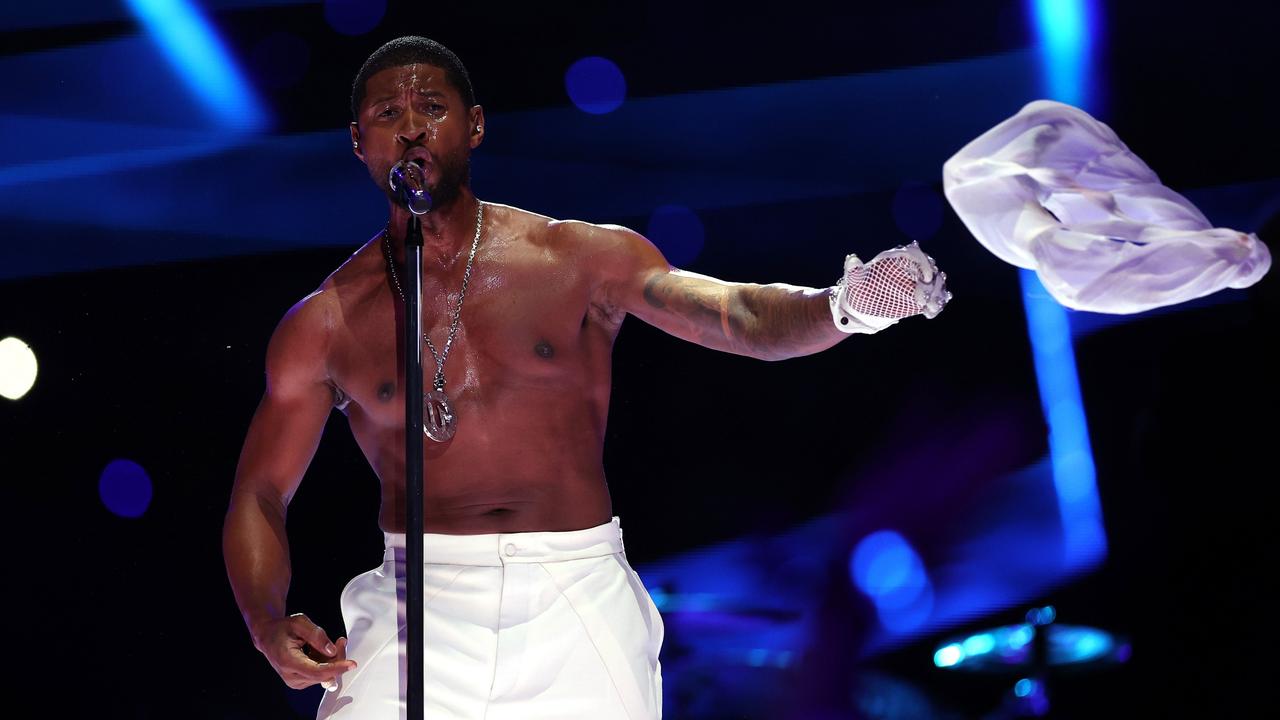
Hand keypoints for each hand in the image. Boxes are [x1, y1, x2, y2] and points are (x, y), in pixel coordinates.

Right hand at [253, 613, 356, 689]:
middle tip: (341, 641)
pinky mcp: (300, 681)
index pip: (317, 671)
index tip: (352, 664)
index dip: (337, 668)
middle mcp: (291, 676)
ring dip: (332, 660)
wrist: (268, 637)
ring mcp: (295, 681)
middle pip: (324, 673)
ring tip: (326, 643)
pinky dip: (326, 662)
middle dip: (337, 658)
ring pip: (325, 675)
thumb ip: (316, 635)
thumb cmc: (282, 628)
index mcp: (288, 661)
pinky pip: (321, 674)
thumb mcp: (299, 622)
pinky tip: (319, 650)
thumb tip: (331, 651)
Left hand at [830, 241, 950, 332]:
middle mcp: (910, 268)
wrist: (862, 307)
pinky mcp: (921, 298)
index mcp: (896, 259)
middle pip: (931, 268)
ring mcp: (917, 283)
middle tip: (920, 299)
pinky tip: (929, 313)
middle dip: (933, 282)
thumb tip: (852, 259)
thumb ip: (854, 271)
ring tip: (928, 307)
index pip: (915, 254)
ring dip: (937, 293)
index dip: (924, 263)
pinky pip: (934, 299)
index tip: (926, 276)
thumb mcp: (855, 281)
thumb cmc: (858, 290)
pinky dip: (936, 305)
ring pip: (936, 283)